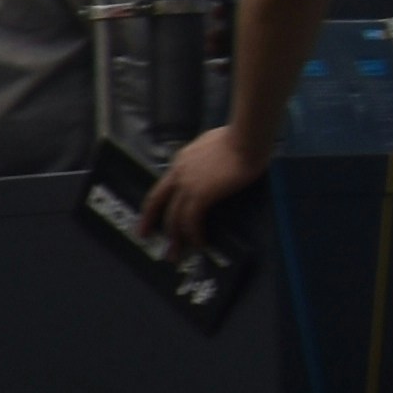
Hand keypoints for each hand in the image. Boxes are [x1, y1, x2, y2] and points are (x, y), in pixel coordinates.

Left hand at [142, 126, 267, 252]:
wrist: (247, 137)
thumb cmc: (239, 138)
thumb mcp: (212, 144)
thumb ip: (205, 156)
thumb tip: (211, 162)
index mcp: (180, 161)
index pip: (163, 187)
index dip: (155, 203)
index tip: (150, 216)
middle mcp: (178, 173)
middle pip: (157, 202)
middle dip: (150, 222)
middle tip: (145, 237)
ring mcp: (188, 184)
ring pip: (173, 217)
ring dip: (174, 238)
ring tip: (174, 254)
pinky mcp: (201, 194)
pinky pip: (191, 220)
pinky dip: (194, 234)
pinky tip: (199, 244)